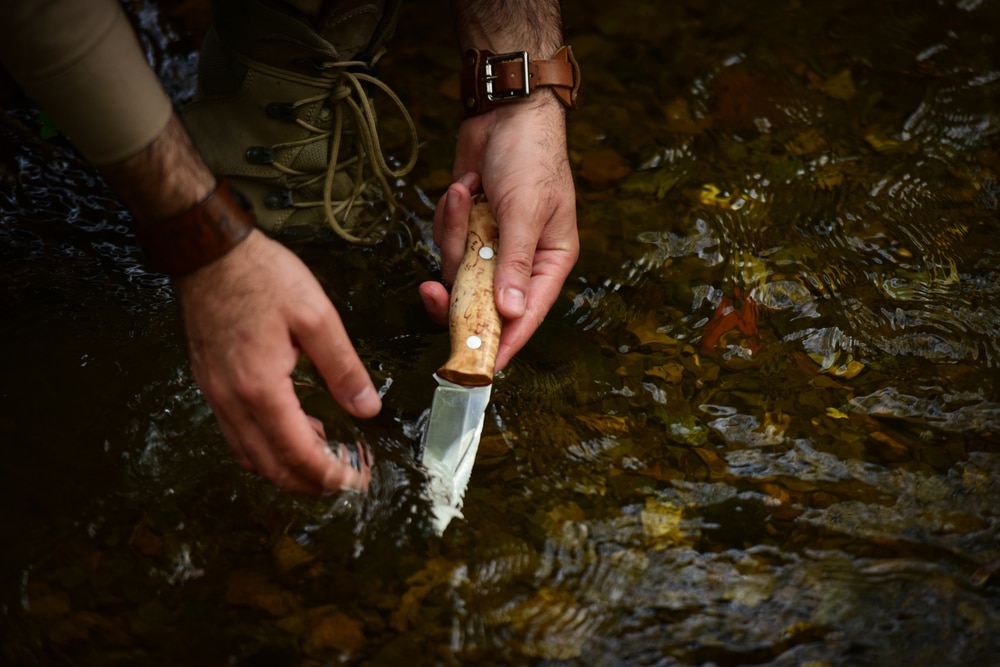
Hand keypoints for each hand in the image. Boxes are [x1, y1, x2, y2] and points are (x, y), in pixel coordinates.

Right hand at [173, 230, 380, 493]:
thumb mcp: (316, 316)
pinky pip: (235, 434)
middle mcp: (232, 401)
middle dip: (309, 483)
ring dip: (286, 468)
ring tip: (324, 458)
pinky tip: (292, 430)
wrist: (208, 252)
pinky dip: (264, 448)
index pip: (298, 453)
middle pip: (270, 466)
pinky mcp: (210, 384)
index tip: (357, 481)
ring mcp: (216, 395)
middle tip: (345, 479)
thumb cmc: (262, 277)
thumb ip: (343, 367)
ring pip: (249, 456)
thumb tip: (367, 408)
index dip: (330, 475)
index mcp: (261, 388)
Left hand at [419, 97, 578, 369]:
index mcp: (549, 263)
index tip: (479, 368)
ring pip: (458, 271)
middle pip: (483, 303)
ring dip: (454, 233)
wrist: (506, 111)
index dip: (503, 343)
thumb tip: (509, 314)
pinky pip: (447, 242)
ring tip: (467, 194)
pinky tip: (463, 188)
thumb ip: (514, 264)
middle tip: (433, 292)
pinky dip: (449, 216)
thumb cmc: (531, 158)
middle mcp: (520, 262)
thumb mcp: (526, 211)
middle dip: (457, 292)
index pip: (525, 316)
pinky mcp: (468, 229)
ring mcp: (491, 246)